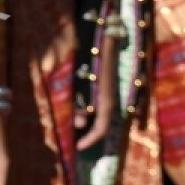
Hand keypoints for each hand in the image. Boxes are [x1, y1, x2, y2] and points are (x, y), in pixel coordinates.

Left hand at [74, 33, 117, 150]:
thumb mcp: (84, 83)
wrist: (107, 36)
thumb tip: (78, 124)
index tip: (78, 148)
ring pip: (99, 114)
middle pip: (100, 123)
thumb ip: (82, 104)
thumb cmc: (94, 58)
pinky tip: (78, 109)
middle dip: (87, 132)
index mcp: (107, 101)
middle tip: (73, 137)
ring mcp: (110, 93)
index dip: (90, 141)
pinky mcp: (107, 86)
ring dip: (86, 120)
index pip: (101, 129)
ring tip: (73, 124)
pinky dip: (89, 111)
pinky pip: (99, 105)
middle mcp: (111, 99)